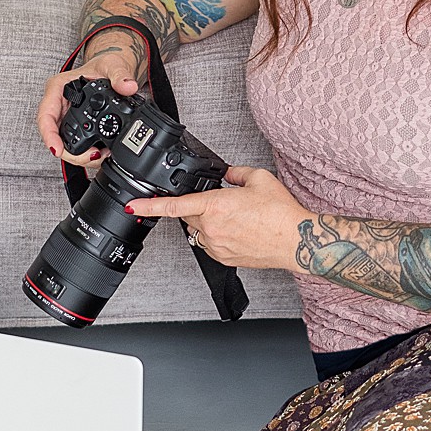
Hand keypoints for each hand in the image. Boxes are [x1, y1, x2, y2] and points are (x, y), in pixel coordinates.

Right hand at [36, 33, 144, 165]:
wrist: (111, 70)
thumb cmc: (105, 64)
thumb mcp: (112, 65)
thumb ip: (120, 75)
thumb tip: (128, 86)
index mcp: (58, 87)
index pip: (46, 114)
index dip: (48, 135)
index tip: (57, 150)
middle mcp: (59, 104)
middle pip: (54, 135)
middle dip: (70, 152)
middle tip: (92, 157)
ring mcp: (67, 117)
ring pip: (65, 143)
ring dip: (80, 155)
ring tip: (101, 156)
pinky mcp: (77, 125)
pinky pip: (77, 143)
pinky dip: (88, 151)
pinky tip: (102, 153)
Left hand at [125, 166, 311, 270]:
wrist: (296, 240)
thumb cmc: (281, 213)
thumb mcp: (259, 178)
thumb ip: (237, 173)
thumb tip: (228, 173)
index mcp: (216, 205)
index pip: (174, 205)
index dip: (150, 205)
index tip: (134, 205)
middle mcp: (212, 228)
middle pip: (188, 215)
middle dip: (198, 207)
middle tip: (223, 203)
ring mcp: (216, 245)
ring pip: (199, 230)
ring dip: (209, 222)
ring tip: (237, 218)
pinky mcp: (224, 258)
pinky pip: (210, 243)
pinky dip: (218, 235)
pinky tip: (239, 230)